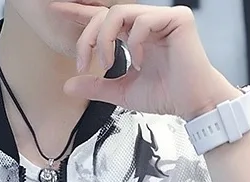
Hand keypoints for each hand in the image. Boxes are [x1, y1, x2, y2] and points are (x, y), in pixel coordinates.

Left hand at [54, 3, 240, 119]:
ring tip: (110, 63)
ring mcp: (162, 18)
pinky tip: (140, 63)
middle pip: (106, 14)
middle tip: (84, 62)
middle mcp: (146, 23)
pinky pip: (143, 21)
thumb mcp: (121, 93)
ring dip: (106, 39)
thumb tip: (69, 86)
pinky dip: (135, 43)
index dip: (80, 15)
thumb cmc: (165, 95)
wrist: (191, 104)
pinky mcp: (177, 19)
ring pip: (120, 12)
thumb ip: (96, 87)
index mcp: (134, 35)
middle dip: (88, 38)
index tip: (57, 9)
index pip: (103, 20)